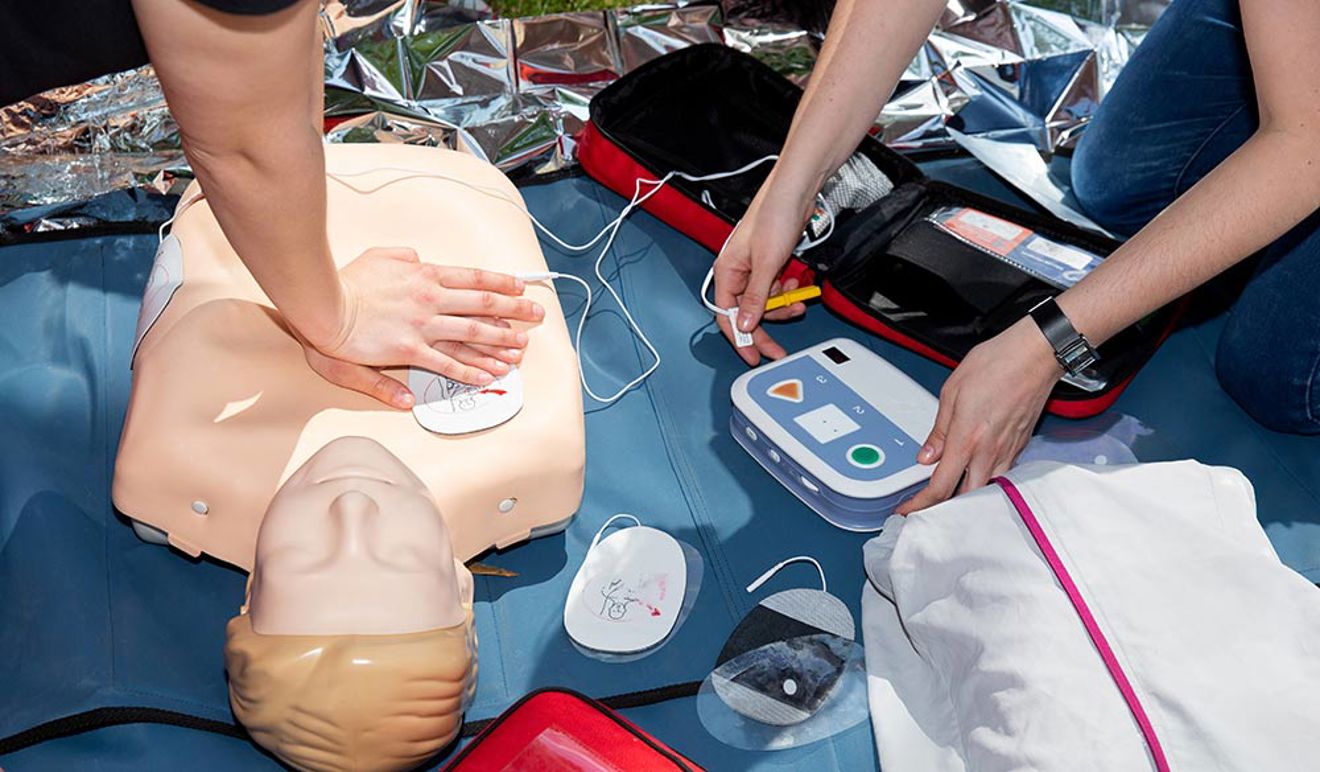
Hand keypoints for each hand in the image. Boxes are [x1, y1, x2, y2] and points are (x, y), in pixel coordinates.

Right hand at [301, 247, 544, 408]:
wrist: (324, 306)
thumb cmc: (349, 282)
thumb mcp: (379, 256)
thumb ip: (403, 256)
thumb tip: (418, 256)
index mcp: (425, 275)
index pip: (473, 278)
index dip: (500, 283)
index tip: (520, 287)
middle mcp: (430, 298)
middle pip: (482, 305)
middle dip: (515, 311)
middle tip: (537, 316)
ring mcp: (422, 325)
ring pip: (472, 334)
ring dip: (500, 343)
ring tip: (521, 349)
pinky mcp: (409, 350)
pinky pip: (447, 363)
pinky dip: (470, 369)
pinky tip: (488, 374)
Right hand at [713, 181, 816, 364]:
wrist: (795, 192)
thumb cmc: (774, 216)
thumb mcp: (766, 264)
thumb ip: (756, 297)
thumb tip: (746, 324)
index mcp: (726, 272)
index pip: (727, 316)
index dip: (740, 340)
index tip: (753, 357)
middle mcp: (737, 273)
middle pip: (748, 313)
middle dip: (767, 325)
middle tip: (780, 347)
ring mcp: (753, 269)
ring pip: (764, 302)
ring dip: (782, 305)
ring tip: (798, 300)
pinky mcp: (769, 264)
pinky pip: (775, 288)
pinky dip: (787, 291)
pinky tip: (796, 284)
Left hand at [895, 317, 1062, 514]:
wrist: (1035, 355)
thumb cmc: (998, 364)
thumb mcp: (952, 392)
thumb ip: (939, 430)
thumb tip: (927, 455)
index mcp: (967, 440)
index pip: (941, 487)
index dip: (920, 505)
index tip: (908, 510)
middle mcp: (990, 452)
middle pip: (966, 498)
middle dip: (945, 508)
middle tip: (927, 507)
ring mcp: (1009, 451)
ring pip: (987, 490)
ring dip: (967, 496)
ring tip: (950, 494)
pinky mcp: (1021, 446)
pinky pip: (1002, 474)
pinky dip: (986, 480)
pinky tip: (976, 473)